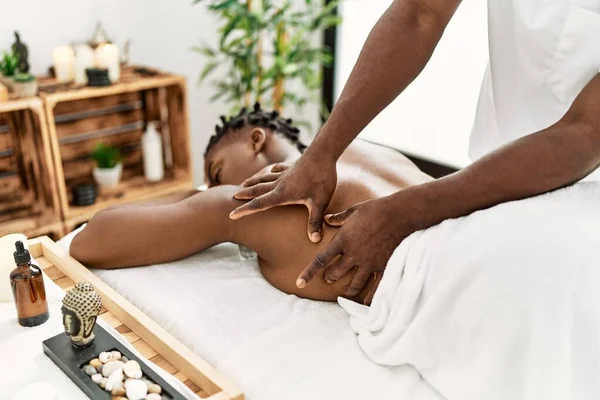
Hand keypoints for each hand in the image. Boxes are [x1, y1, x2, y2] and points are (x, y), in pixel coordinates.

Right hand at [230, 152, 337, 242]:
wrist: (323, 153)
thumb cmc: (321, 179)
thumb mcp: (319, 203)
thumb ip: (315, 221)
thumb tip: (315, 240)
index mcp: (282, 194)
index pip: (259, 204)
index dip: (245, 210)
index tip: (232, 215)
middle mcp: (279, 183)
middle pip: (258, 190)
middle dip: (245, 195)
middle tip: (232, 197)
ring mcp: (285, 174)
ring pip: (264, 178)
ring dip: (253, 182)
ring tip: (244, 184)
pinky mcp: (292, 166)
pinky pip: (277, 169)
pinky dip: (271, 171)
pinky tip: (271, 170)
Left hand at [298, 194, 419, 304]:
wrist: (400, 214)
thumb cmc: (375, 209)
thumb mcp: (354, 210)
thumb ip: (338, 218)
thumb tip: (326, 219)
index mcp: (343, 240)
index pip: (320, 260)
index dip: (308, 273)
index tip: (299, 283)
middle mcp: (353, 254)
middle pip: (334, 274)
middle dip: (329, 277)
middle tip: (329, 277)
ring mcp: (368, 263)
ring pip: (353, 284)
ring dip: (347, 289)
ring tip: (345, 290)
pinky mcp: (383, 267)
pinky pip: (375, 287)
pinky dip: (369, 297)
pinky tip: (365, 302)